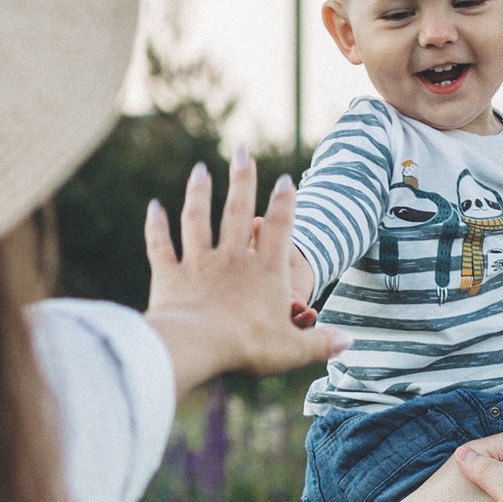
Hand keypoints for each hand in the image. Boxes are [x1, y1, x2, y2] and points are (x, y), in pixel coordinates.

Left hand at [142, 152, 339, 399]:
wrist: (197, 347)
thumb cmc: (248, 348)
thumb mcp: (292, 350)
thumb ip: (320, 343)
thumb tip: (348, 341)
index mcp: (265, 272)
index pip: (279, 228)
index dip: (285, 202)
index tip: (286, 180)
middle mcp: (232, 259)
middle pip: (237, 211)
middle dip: (242, 179)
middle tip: (242, 151)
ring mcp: (198, 263)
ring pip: (198, 220)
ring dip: (199, 193)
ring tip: (201, 171)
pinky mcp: (170, 276)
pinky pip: (161, 245)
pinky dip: (156, 226)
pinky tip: (154, 208)